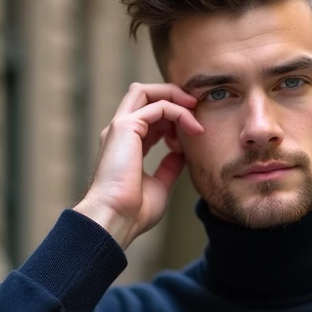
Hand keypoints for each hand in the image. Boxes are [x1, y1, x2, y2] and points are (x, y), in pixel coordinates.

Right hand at [74, 83, 203, 248]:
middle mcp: (120, 131)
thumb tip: (181, 155)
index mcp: (126, 144)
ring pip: (146, 92)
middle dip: (172, 97)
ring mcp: (120, 127)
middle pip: (144, 95)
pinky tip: (192, 127)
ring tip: (195, 113)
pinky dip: (179, 112)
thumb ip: (169, 167)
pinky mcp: (125, 127)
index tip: (192, 135)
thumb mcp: (159, 185)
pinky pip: (158, 106)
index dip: (173, 119)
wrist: (116, 219)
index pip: (149, 116)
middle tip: (196, 110)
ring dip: (175, 98)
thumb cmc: (133, 211)